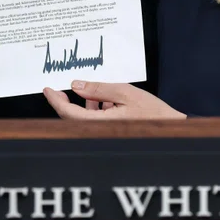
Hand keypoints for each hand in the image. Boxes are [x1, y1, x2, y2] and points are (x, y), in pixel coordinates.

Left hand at [43, 81, 186, 119]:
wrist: (171, 129)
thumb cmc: (153, 114)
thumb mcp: (126, 93)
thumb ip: (99, 89)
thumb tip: (77, 85)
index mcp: (101, 123)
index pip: (69, 114)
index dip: (56, 101)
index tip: (48, 90)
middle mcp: (99, 132)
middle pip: (72, 119)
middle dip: (64, 103)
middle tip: (57, 90)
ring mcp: (104, 134)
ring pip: (82, 120)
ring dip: (82, 106)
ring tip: (91, 93)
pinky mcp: (110, 133)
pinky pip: (93, 123)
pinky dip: (94, 110)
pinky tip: (104, 101)